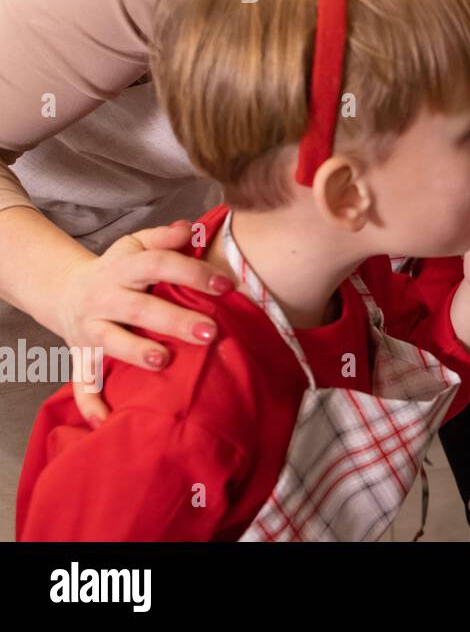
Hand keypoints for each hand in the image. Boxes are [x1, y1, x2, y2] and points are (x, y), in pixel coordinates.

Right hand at [54, 219, 233, 425]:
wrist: (64, 292)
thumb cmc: (117, 270)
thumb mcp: (133, 246)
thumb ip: (162, 238)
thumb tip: (189, 229)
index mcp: (122, 269)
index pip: (159, 265)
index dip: (192, 273)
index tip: (225, 285)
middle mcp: (105, 298)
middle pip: (140, 307)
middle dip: (174, 320)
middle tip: (211, 330)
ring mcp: (90, 329)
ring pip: (111, 341)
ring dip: (136, 352)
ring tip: (164, 362)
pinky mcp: (81, 355)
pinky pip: (82, 383)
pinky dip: (91, 403)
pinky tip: (106, 420)